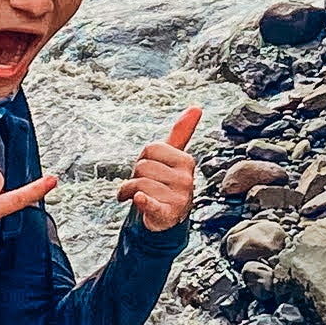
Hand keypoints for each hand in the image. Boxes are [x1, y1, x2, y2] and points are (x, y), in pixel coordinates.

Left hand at [119, 107, 204, 233]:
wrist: (166, 218)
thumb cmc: (165, 182)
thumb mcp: (173, 156)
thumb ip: (182, 132)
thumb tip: (197, 106)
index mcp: (186, 161)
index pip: (151, 148)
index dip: (143, 158)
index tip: (150, 168)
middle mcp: (186, 179)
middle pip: (142, 166)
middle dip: (135, 176)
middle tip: (143, 186)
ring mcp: (179, 198)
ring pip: (138, 184)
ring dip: (129, 192)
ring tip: (137, 197)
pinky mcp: (167, 215)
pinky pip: (152, 204)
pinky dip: (144, 202)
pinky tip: (139, 198)